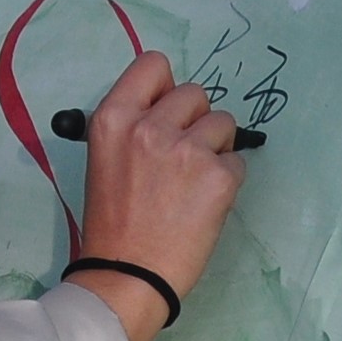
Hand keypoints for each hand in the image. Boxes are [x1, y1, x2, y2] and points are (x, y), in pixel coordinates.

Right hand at [64, 51, 238, 340]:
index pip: (153, 64)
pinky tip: (204, 204)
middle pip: (195, 92)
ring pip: (223, 123)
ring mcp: (186, 149)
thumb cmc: (111, 223)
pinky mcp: (218, 176)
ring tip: (193, 183)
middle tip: (182, 157)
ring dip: (216, 148)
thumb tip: (171, 108)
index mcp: (114, 118)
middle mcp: (150, 125)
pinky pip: (237, 161)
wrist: (126, 276)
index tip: (167, 110)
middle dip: (195, 120)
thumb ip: (133, 126)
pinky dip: (227, 180)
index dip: (166, 86)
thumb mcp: (104, 159)